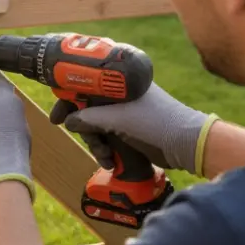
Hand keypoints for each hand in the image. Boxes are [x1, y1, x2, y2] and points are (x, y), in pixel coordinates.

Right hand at [50, 82, 218, 175]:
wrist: (187, 143)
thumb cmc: (156, 121)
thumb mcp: (118, 118)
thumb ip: (89, 118)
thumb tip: (68, 121)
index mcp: (119, 83)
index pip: (86, 85)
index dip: (69, 99)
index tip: (58, 115)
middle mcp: (121, 96)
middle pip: (89, 109)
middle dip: (85, 129)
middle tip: (82, 139)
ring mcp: (127, 114)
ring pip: (97, 126)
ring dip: (97, 143)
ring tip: (105, 156)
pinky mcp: (131, 131)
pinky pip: (109, 138)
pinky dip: (106, 150)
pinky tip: (110, 161)